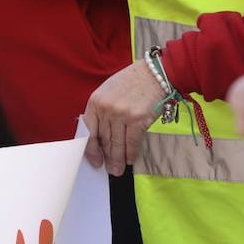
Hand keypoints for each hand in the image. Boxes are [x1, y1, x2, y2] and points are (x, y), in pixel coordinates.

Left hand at [81, 61, 166, 175]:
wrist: (155, 73)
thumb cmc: (132, 82)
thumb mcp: (108, 91)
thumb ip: (101, 110)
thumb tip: (99, 134)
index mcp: (95, 101)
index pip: (88, 130)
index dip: (91, 149)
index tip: (94, 160)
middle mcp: (106, 108)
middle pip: (104, 139)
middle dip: (106, 157)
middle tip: (109, 169)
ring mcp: (121, 114)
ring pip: (117, 143)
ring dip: (118, 159)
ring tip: (118, 170)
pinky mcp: (137, 120)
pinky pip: (132, 142)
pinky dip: (131, 153)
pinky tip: (130, 160)